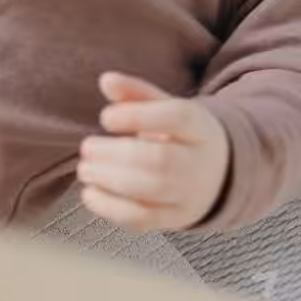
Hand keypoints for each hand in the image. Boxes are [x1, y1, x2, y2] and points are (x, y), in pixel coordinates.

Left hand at [76, 72, 229, 232]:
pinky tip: (89, 193)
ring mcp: (188, 194)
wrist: (216, 176)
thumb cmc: (180, 137)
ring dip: (109, 180)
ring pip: (152, 190)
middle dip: (116, 154)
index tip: (106, 117)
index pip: (177, 117)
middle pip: (161, 159)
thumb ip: (136, 94)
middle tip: (87, 147)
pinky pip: (142, 219)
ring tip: (85, 169)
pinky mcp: (173, 219)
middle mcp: (199, 162)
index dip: (137, 116)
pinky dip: (110, 208)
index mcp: (199, 127)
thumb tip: (106, 80)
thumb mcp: (166, 109)